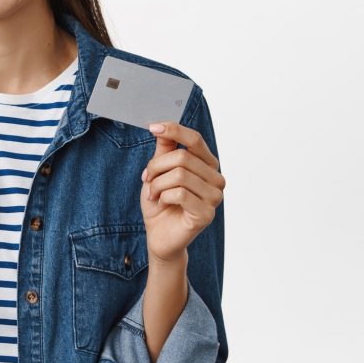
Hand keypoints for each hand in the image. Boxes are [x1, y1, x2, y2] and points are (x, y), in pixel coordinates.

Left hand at [140, 122, 225, 264]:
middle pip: (182, 157)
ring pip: (180, 175)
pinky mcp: (207, 214)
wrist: (159, 236)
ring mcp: (215, 197)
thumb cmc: (161, 203)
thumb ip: (164, 150)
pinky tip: (162, 204)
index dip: (174, 130)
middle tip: (147, 179)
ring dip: (158, 184)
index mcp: (207, 164)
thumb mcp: (159, 172)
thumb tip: (162, 127)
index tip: (153, 127)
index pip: (195, 139)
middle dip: (156, 167)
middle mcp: (216, 179)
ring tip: (153, 194)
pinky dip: (163, 197)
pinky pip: (180, 194)